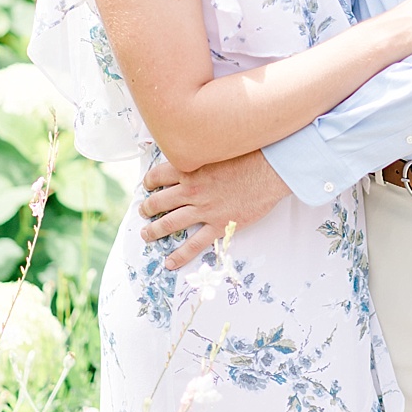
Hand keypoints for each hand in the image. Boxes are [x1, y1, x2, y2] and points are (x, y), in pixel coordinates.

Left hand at [138, 151, 289, 268]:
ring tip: (146, 234)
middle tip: (143, 211)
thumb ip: (198, 155)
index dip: (149, 182)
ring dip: (154, 230)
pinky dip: (180, 255)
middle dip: (147, 208)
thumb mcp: (215, 148)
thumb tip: (189, 155)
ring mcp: (203, 209)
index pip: (157, 176)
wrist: (268, 170)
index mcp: (188, 169)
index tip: (147, 186)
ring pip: (169, 223)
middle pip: (159, 201)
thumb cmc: (246, 155)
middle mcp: (191, 190)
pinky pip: (194, 244)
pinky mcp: (218, 225)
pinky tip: (170, 262)